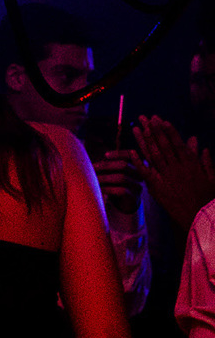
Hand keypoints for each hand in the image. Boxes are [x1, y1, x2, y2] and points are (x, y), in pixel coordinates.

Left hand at [92, 149, 146, 215]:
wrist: (126, 204)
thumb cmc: (117, 185)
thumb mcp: (113, 174)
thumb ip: (108, 167)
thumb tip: (91, 161)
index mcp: (134, 166)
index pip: (130, 155)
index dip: (118, 153)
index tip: (105, 155)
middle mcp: (139, 175)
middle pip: (124, 165)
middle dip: (106, 165)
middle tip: (92, 168)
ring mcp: (137, 186)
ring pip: (122, 177)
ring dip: (105, 177)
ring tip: (93, 179)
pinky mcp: (134, 197)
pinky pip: (121, 190)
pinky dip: (108, 188)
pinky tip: (99, 189)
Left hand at [134, 115, 214, 231]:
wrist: (199, 220)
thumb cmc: (207, 200)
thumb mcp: (212, 179)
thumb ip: (205, 161)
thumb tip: (199, 145)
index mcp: (191, 165)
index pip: (178, 144)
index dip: (169, 131)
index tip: (162, 120)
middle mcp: (177, 169)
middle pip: (163, 146)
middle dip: (154, 130)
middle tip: (146, 117)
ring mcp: (166, 178)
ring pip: (153, 155)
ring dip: (144, 141)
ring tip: (137, 127)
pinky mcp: (157, 189)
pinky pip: (146, 173)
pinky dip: (139, 163)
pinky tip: (132, 151)